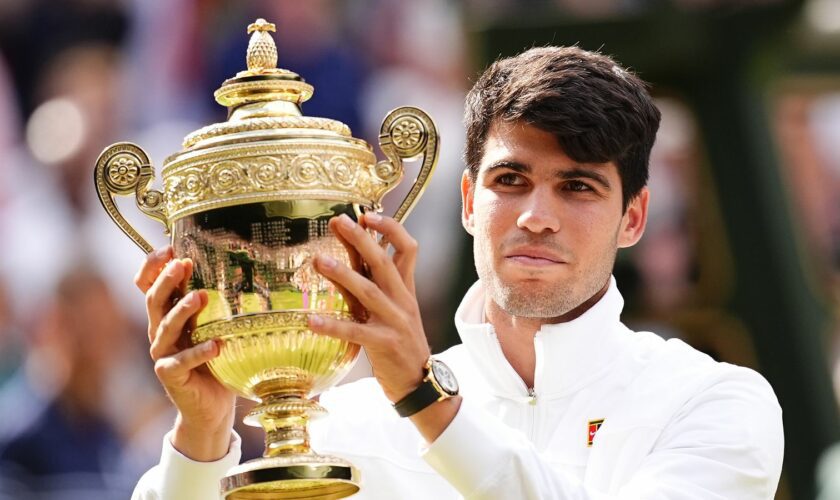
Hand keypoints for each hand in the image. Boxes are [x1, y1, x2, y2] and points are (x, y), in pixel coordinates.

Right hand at [135, 246, 235, 460]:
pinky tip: (218, 345)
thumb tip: (233, 268)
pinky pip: (181, 361)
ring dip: (183, 311)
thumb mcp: (214, 326)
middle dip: (167, 280)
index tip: (170, 248)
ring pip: (165, 327)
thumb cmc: (217, 361)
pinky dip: (199, 352)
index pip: (148, 285)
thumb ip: (214, 304)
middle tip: (183, 264)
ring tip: (201, 297)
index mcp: (167, 314)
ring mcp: (163, 353)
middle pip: (154, 300)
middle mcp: (160, 331)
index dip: (153, 266)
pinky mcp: (171, 375)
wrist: (212, 406)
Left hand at [308, 214, 460, 441]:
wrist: (420, 381)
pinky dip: (332, 325)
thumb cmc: (399, 342)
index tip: (367, 216)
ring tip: (319, 261)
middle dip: (361, 240)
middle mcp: (402, 300)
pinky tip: (311, 320)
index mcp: (405, 289)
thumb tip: (349, 256)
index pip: (408, 249)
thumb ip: (371, 284)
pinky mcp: (384, 344)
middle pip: (384, 262)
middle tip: (338, 222)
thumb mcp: (390, 309)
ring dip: (343, 274)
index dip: (390, 229)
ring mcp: (394, 322)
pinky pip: (355, 332)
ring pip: (368, 292)